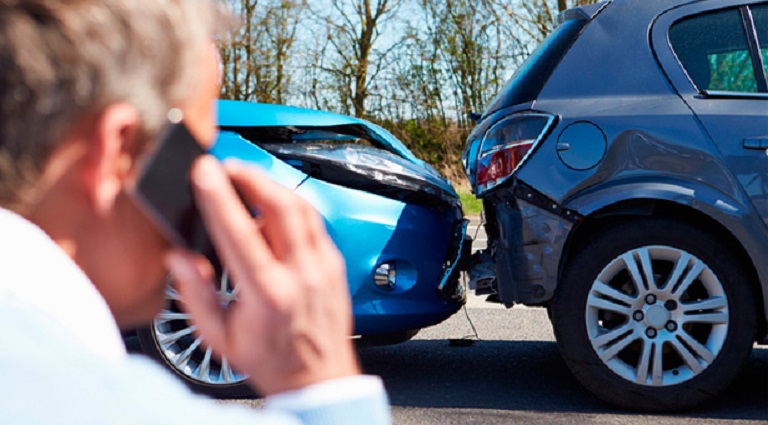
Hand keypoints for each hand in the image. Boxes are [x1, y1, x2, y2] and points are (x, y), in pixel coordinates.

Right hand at [166, 155, 359, 394]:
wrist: (318, 378)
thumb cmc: (270, 359)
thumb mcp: (220, 337)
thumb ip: (195, 295)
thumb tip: (178, 257)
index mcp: (268, 294)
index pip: (240, 232)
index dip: (219, 196)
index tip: (203, 171)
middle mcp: (301, 274)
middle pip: (280, 205)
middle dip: (250, 176)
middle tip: (226, 167)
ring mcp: (323, 266)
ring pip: (302, 207)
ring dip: (271, 185)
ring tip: (246, 179)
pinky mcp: (335, 263)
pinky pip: (314, 221)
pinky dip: (291, 205)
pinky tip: (272, 206)